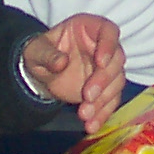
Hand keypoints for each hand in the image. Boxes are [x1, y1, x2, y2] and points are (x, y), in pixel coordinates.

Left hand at [23, 15, 125, 130]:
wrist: (41, 72)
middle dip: (104, 80)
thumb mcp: (36, 50)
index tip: (100, 62)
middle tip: (87, 96)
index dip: (108, 46)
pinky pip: (110, 101)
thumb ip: (47, 54)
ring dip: (103, 100)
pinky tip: (91, 125)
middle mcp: (103, 47)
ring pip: (116, 82)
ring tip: (84, 114)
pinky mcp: (105, 89)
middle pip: (116, 60)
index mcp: (90, 28)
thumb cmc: (41, 52)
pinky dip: (102, 114)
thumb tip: (61, 62)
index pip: (108, 31)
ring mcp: (106, 69)